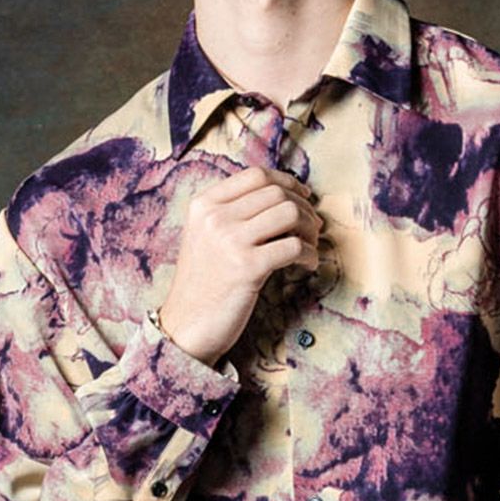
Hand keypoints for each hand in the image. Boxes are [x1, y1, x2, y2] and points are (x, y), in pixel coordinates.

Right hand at [159, 166, 321, 365]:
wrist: (186, 326)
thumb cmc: (204, 282)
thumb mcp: (206, 236)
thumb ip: (234, 212)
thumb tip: (286, 195)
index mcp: (204, 204)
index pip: (256, 175)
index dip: (287, 182)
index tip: (303, 196)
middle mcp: (215, 217)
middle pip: (277, 193)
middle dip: (304, 208)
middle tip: (313, 227)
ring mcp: (230, 241)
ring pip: (290, 213)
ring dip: (310, 229)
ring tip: (310, 245)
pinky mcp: (248, 267)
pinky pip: (294, 246)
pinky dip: (310, 254)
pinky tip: (307, 265)